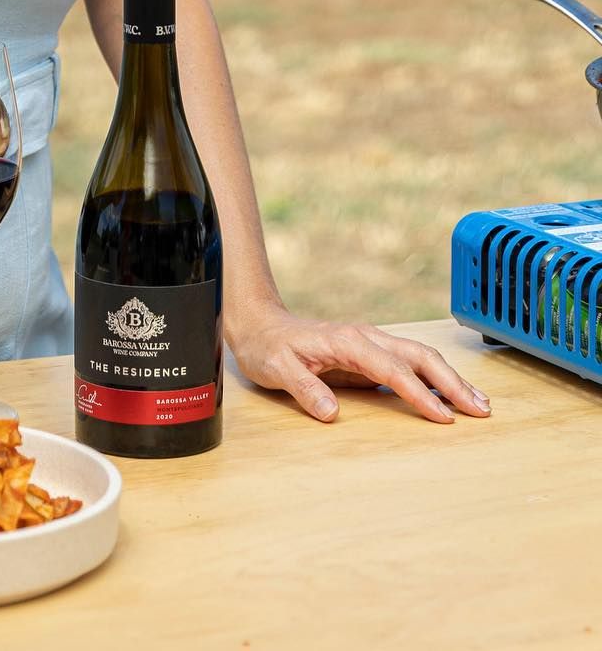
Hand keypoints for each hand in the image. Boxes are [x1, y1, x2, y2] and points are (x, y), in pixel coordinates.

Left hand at [230, 305, 491, 423]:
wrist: (261, 324)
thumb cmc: (268, 346)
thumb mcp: (276, 367)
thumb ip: (304, 387)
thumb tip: (330, 413)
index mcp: (347, 341)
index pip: (392, 368)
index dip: (418, 393)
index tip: (443, 416)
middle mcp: (366, 338)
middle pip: (419, 356)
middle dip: (452, 382)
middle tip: (481, 410)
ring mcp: (371, 344)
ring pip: (420, 357)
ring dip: (450, 378)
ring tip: (479, 404)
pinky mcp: (371, 355)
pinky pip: (410, 365)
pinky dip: (435, 378)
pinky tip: (451, 396)